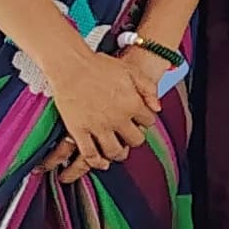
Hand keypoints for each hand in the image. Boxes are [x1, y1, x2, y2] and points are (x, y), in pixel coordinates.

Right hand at [41, 43, 156, 181]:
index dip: (146, 121)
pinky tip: (100, 162)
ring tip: (118, 151)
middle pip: (135, 139)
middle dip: (135, 138)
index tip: (140, 120)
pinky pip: (90, 154)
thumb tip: (158, 108)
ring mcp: (98, 127)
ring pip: (115, 151)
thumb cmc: (99, 65)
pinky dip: (97, 162)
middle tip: (129, 136)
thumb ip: (148, 88)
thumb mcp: (131, 71)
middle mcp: (118, 118)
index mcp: (133, 104)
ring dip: (119, 154)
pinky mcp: (78, 131)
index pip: (149, 121)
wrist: (70, 66)